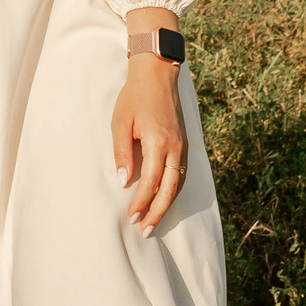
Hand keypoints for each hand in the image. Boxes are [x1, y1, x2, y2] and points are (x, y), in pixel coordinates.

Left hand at [111, 56, 186, 236]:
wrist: (157, 74)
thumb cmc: (134, 96)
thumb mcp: (120, 122)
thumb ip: (122, 153)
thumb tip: (123, 182)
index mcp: (158, 142)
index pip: (150, 182)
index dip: (141, 202)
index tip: (131, 217)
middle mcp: (175, 147)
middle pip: (169, 189)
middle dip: (157, 212)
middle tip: (145, 231)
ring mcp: (183, 146)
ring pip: (178, 184)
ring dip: (166, 205)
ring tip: (154, 222)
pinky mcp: (184, 144)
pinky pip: (181, 174)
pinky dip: (173, 191)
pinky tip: (164, 200)